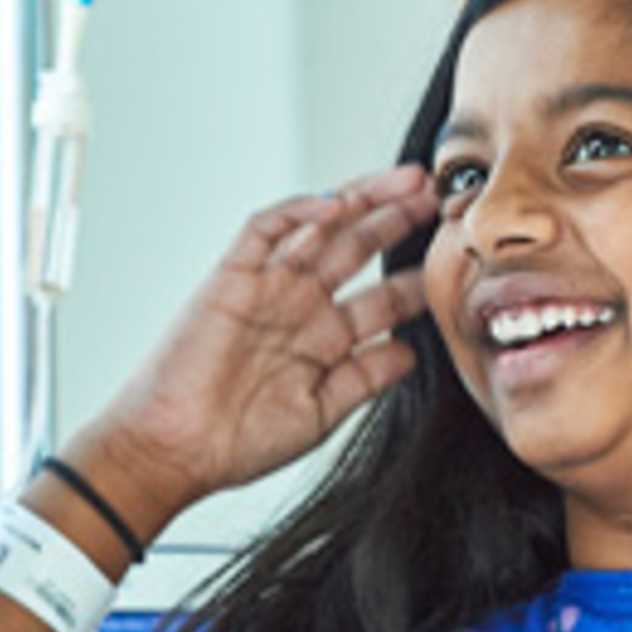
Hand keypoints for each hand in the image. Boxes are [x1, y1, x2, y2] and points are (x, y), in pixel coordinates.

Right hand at [74, 168, 438, 521]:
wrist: (174, 450)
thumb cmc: (237, 442)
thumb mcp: (321, 413)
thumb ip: (365, 378)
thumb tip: (410, 350)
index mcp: (323, 341)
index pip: (380, 298)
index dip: (416, 277)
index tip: (457, 263)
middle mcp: (299, 306)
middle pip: (358, 249)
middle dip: (398, 221)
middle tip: (440, 198)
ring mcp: (266, 288)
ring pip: (320, 228)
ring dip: (363, 201)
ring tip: (406, 181)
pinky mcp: (230, 277)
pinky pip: (263, 230)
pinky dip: (296, 212)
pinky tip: (333, 204)